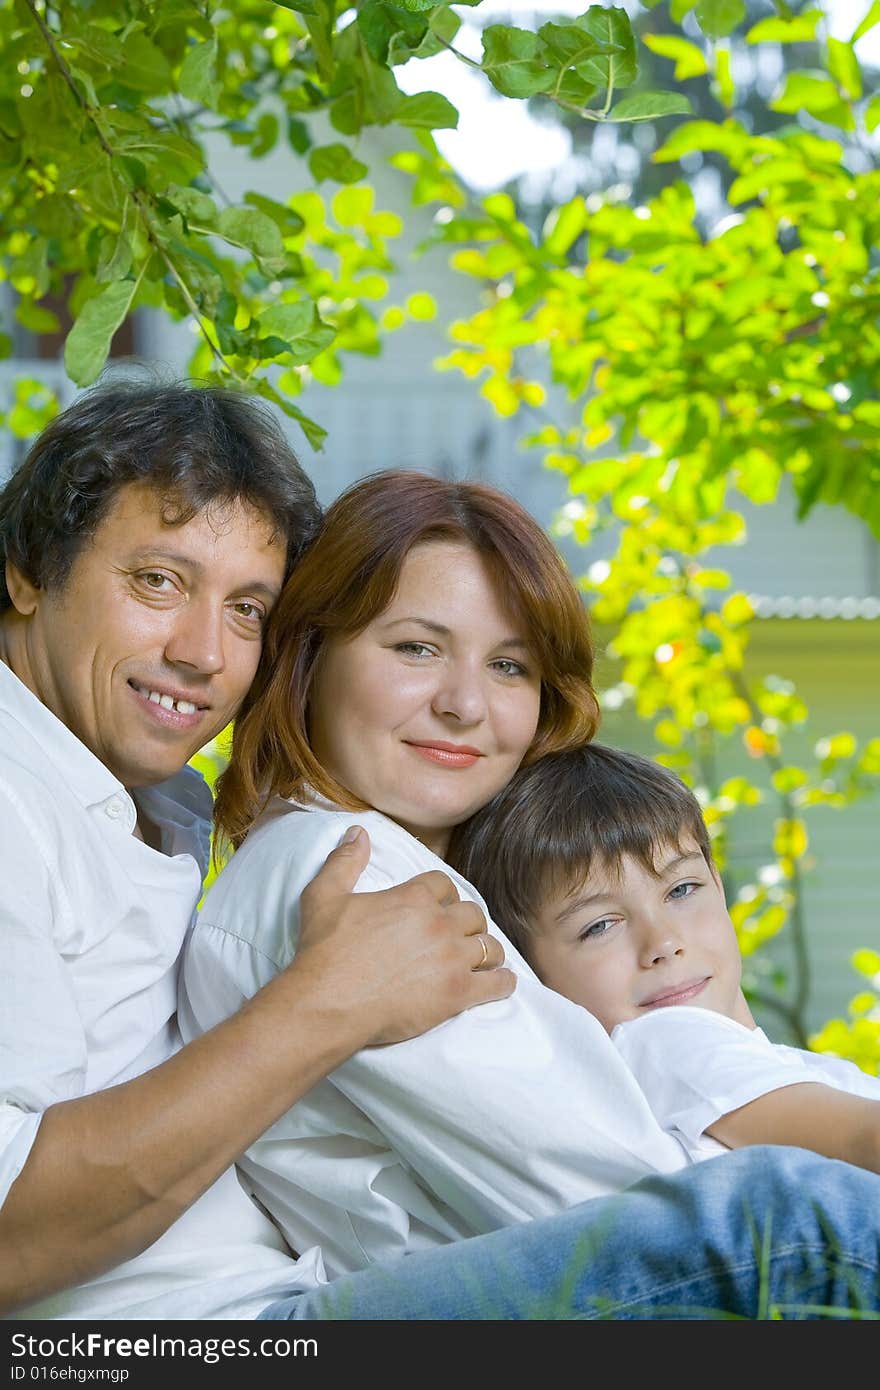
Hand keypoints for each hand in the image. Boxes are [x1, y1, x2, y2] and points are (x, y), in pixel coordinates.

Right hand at [294, 826, 515, 1046]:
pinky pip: (499, 983)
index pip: (445, 884)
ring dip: (487, 951)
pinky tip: (498, 983)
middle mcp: (440, 923)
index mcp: (413, 897)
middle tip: (458, 935)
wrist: (326, 1003)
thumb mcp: (324, 896)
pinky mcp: (458, 994)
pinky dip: (502, 982)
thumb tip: (359, 831)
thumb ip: (345, 861)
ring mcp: (453, 959)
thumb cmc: (324, 951)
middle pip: (473, 913)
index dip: (444, 894)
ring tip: (479, 959)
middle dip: (467, 923)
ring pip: (491, 946)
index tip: (440, 906)